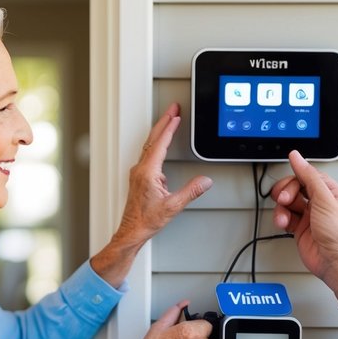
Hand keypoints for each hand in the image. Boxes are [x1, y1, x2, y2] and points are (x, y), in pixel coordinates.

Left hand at [117, 103, 212, 244]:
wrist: (132, 231)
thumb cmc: (146, 220)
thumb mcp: (173, 206)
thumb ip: (191, 191)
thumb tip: (205, 180)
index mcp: (148, 172)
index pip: (160, 143)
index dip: (169, 128)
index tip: (176, 115)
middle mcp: (141, 169)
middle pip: (153, 139)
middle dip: (164, 121)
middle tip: (172, 107)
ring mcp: (138, 172)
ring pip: (149, 145)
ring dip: (160, 131)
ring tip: (169, 119)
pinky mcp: (139, 177)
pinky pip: (148, 153)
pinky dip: (156, 143)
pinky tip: (162, 144)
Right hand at [271, 150, 337, 282]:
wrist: (329, 259)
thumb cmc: (335, 233)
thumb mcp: (323, 199)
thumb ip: (309, 176)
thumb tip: (297, 158)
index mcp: (331, 191)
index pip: (308, 175)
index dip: (296, 177)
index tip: (286, 180)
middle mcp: (320, 201)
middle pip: (295, 186)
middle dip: (286, 192)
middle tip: (284, 199)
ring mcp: (309, 213)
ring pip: (288, 201)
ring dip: (282, 208)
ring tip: (284, 216)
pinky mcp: (299, 225)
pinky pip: (285, 215)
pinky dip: (282, 218)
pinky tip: (284, 223)